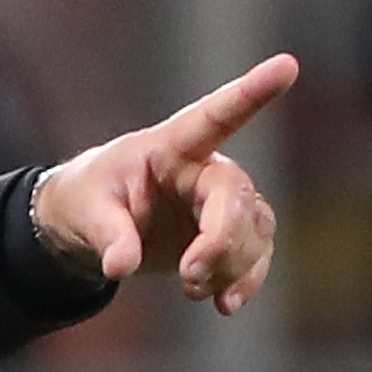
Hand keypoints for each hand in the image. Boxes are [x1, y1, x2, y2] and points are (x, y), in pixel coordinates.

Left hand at [30, 53, 298, 313]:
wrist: (92, 229)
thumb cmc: (88, 201)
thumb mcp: (84, 212)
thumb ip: (106, 236)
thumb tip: (120, 267)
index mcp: (171, 147)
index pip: (215, 116)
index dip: (251, 93)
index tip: (287, 66)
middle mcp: (204, 169)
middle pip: (237, 196)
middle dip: (222, 240)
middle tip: (189, 276)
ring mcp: (219, 204)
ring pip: (254, 230)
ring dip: (231, 266)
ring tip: (192, 291)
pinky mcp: (226, 236)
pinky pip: (256, 255)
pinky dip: (246, 282)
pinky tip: (225, 305)